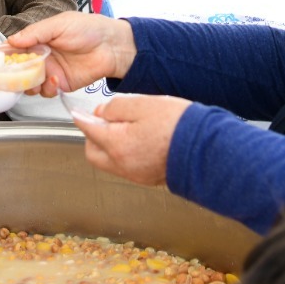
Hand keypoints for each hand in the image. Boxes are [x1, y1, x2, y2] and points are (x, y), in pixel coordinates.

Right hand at [9, 13, 134, 96]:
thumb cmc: (89, 28)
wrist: (112, 46)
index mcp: (39, 39)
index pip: (15, 48)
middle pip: (19, 70)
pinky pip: (47, 91)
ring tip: (37, 78)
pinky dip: (48, 88)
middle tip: (14, 76)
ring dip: (30, 84)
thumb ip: (35, 33)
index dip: (5, 56)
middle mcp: (42, 56)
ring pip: (30, 84)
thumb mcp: (59, 24)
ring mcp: (51, 71)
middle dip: (14, 75)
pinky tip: (56, 80)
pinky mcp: (61, 84)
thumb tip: (13, 39)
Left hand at [74, 95, 191, 186]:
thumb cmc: (178, 125)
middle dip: (93, 135)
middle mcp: (122, 164)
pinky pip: (125, 167)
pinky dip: (124, 154)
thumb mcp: (143, 104)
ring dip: (109, 146)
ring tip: (126, 128)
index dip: (82, 117)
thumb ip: (115, 108)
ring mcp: (135, 174)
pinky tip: (139, 140)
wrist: (207, 148)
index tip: (77, 112)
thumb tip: (99, 112)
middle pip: (93, 152)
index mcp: (117, 145)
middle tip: (105, 119)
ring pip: (109, 161)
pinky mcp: (147, 179)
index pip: (89, 129)